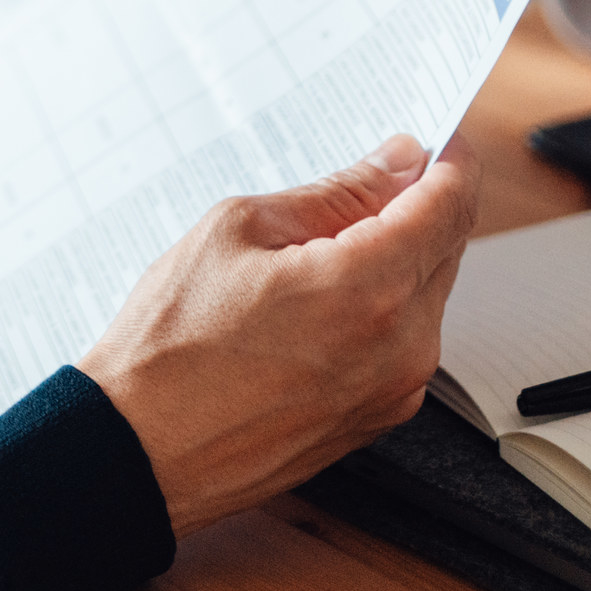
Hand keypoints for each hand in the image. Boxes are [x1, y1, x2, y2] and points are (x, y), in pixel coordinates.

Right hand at [78, 134, 480, 537]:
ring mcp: (395, 390)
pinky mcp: (379, 418)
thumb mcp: (239, 231)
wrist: (141, 450)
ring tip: (320, 247)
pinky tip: (320, 298)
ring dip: (399, 257)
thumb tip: (395, 164)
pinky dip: (383, 305)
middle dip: (421, 204)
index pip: (447, 204)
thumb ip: (334, 195)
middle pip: (447, 248)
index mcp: (368, 288)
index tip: (439, 140)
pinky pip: (404, 341)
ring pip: (427, 295)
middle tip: (373, 178)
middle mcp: (401, 346)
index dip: (448, 161)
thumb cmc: (171, 346)